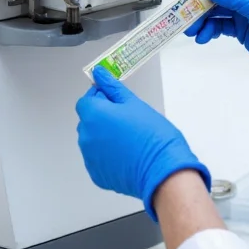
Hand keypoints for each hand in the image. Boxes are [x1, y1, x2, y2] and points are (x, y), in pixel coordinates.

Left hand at [75, 66, 210, 220]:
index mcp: (94, 115)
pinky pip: (98, 159)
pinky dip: (107, 155)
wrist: (162, 170)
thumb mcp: (134, 104)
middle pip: (88, 120)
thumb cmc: (153, 137)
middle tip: (126, 120)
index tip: (114, 100)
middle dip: (102, 117)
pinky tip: (126, 154)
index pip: (86, 100)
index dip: (100, 98)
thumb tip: (99, 74)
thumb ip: (112, 88)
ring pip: (92, 140)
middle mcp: (86, 136)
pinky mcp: (97, 174)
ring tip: (129, 139)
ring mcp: (90, 157)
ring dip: (104, 136)